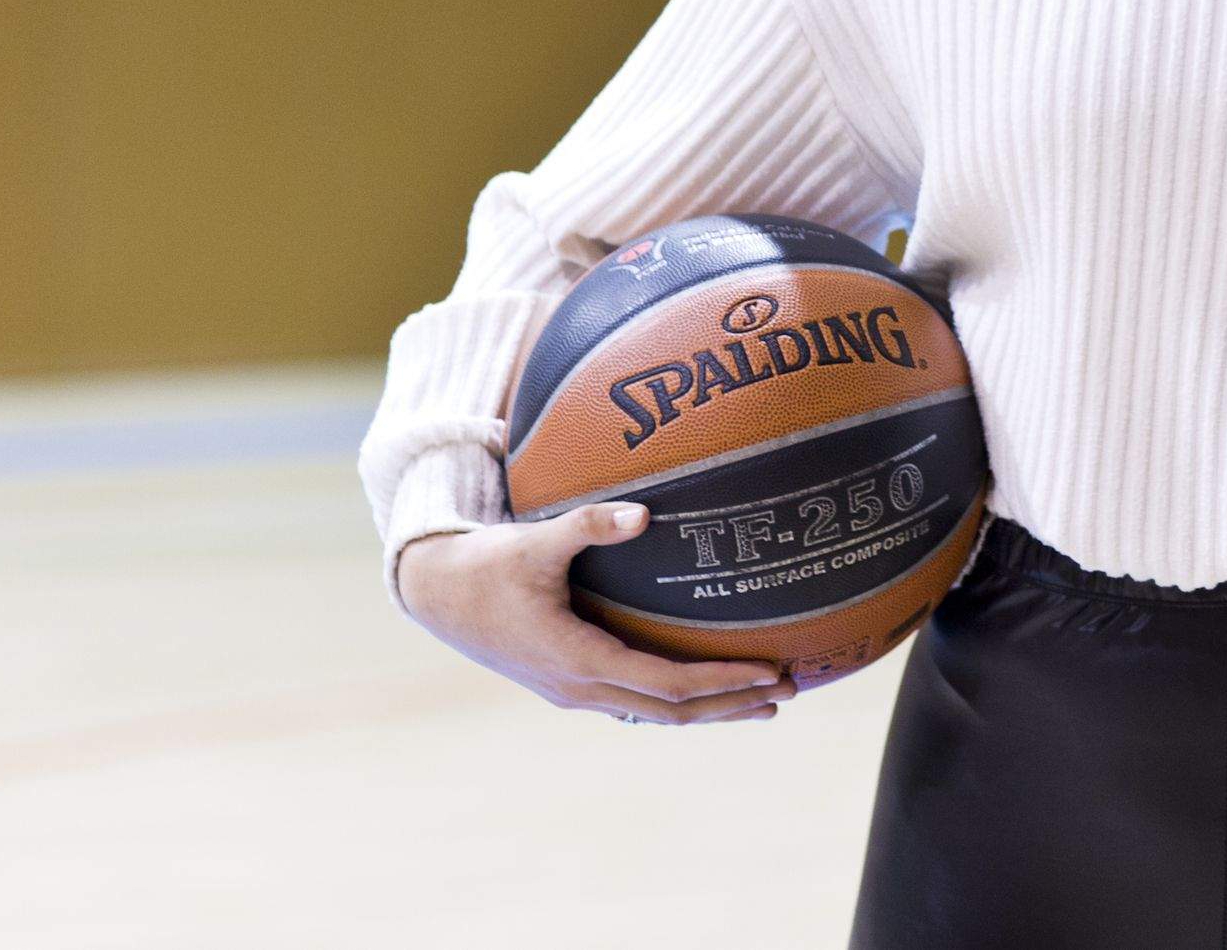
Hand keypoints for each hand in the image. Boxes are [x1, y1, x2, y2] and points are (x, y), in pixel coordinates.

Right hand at [396, 503, 788, 725]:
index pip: (666, 684)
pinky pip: (636, 703)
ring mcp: (574, 692)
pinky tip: (705, 694)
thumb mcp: (536, 541)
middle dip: (731, 703)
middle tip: (789, 692)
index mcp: (578, 661)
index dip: (720, 681)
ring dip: (710, 710)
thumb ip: (589, 525)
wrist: (437, 596)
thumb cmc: (487, 566)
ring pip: (654, 714)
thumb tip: (643, 513)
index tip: (769, 673)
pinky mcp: (570, 684)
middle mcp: (580, 688)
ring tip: (764, 702)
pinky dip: (677, 702)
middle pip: (670, 712)